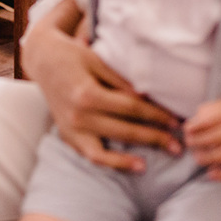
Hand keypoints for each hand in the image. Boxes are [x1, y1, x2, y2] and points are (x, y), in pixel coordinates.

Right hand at [24, 19, 180, 171]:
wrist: (42, 60)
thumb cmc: (73, 55)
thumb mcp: (97, 61)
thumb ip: (120, 82)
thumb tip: (147, 98)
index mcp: (87, 93)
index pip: (131, 108)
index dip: (156, 115)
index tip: (175, 120)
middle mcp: (78, 115)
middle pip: (125, 130)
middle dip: (155, 137)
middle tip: (178, 144)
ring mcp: (71, 128)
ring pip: (109, 148)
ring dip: (137, 155)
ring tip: (161, 155)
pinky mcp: (67, 136)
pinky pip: (93, 155)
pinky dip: (114, 163)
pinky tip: (136, 165)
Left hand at [183, 97, 220, 180]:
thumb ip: (205, 113)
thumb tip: (188, 128)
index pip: (210, 120)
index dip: (196, 126)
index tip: (186, 129)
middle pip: (215, 138)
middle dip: (198, 141)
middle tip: (189, 143)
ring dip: (207, 158)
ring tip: (197, 158)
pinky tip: (211, 173)